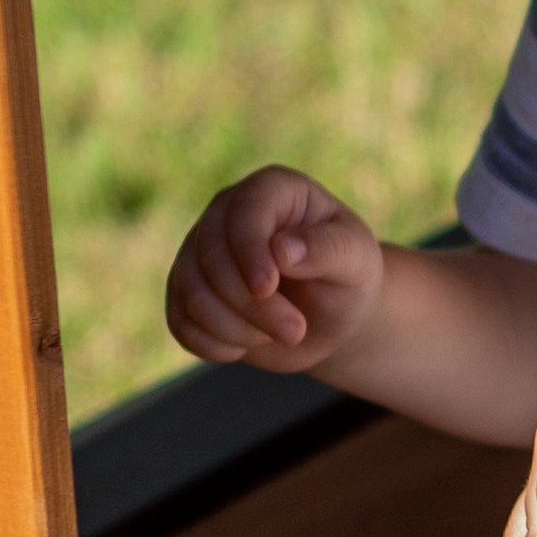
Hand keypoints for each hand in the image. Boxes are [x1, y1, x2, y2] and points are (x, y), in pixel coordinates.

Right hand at [167, 165, 385, 374]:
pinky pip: (180, 322)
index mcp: (272, 190)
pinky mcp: (187, 291)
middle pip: (213, 257)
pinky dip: (213, 343)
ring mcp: (201, 252)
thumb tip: (281, 249)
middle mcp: (227, 213)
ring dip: (234, 328)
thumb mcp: (355, 260)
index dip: (249, 251)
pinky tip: (248, 346)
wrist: (330, 317)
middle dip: (252, 305)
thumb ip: (327, 249)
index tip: (267, 288)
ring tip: (282, 336)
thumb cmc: (346, 278)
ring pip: (191, 291)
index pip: (244, 210)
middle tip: (296, 332)